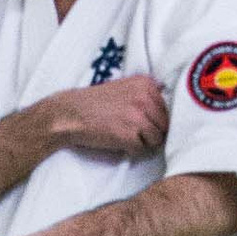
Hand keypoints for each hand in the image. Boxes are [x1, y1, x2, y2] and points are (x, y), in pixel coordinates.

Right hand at [48, 74, 167, 161]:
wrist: (69, 113)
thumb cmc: (94, 102)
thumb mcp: (123, 87)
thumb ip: (144, 93)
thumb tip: (166, 103)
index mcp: (145, 84)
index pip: (167, 108)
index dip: (156, 119)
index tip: (143, 123)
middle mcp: (144, 98)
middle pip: (165, 125)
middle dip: (153, 133)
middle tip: (136, 135)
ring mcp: (137, 117)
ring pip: (157, 139)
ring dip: (144, 144)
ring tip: (128, 139)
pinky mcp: (129, 135)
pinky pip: (142, 150)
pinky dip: (133, 151)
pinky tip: (121, 145)